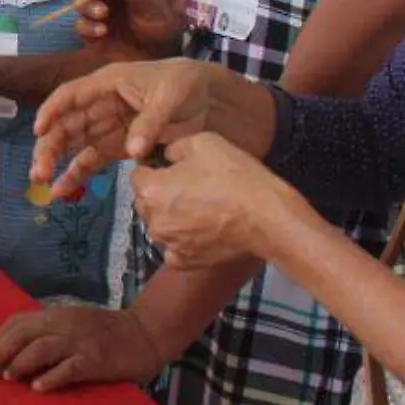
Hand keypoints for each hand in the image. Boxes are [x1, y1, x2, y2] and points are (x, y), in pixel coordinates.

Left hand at [0, 306, 165, 391]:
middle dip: (1, 353)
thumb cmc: (104, 332)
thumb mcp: (71, 322)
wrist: (143, 335)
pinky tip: (38, 389)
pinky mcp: (94, 360)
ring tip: (10, 379)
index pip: (16, 322)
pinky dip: (50, 378)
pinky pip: (68, 368)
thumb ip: (46, 332)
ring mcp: (79, 341)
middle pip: (22, 334)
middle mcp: (63, 324)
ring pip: (40, 348)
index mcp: (54, 314)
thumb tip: (14, 352)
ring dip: (20, 364)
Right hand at [30, 58, 215, 199]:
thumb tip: (131, 153)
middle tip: (39, 171)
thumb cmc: (183, 83)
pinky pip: (93, 160)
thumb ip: (149, 123)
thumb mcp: (168, 97)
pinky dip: (78, 174)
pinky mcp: (118, 145)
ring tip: (42, 182)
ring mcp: (107, 126)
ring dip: (57, 161)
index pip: (70, 95)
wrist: (205, 95)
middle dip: (50, 146)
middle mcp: (100, 104)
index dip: (52, 111)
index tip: (39, 131)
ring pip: (75, 144)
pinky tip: (62, 190)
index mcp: (107, 84)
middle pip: (67, 124)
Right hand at [73, 0, 184, 58]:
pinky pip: (80, 26)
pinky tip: (101, 32)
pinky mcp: (89, 31)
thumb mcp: (158, 11)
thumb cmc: (158, 27)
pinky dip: (88, 27)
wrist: (154, 55)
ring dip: (88, 5)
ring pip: (80, 1)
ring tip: (102, 13)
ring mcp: (95, 12)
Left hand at [134, 133, 298, 268]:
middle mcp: (153, 220)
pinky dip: (182, 242)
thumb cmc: (235, 177)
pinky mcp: (184, 262)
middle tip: (191, 188)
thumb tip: (164, 155)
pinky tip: (202, 231)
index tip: (174, 168)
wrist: (266, 218)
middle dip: (160, 194)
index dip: (154, 168)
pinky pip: (174, 249)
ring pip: (160, 226)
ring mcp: (168, 244)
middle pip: (146, 202)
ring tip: (201, 209)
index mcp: (151, 190)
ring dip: (171, 218)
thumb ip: (174, 147)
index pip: (138, 175)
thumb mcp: (203, 142)